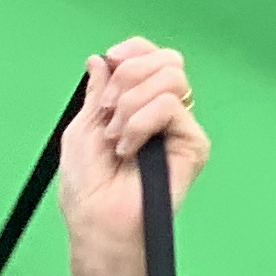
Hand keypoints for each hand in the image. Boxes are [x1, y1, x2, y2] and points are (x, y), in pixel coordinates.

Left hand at [57, 38, 205, 275]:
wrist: (97, 224)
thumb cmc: (87, 189)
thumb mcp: (82, 128)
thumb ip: (97, 92)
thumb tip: (102, 59)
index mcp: (137, 104)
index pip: (148, 56)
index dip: (131, 51)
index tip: (109, 62)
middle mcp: (163, 113)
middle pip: (166, 60)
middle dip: (127, 77)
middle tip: (107, 113)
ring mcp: (180, 128)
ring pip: (170, 78)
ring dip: (130, 105)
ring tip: (116, 139)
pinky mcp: (193, 144)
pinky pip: (171, 106)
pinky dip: (141, 122)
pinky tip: (129, 149)